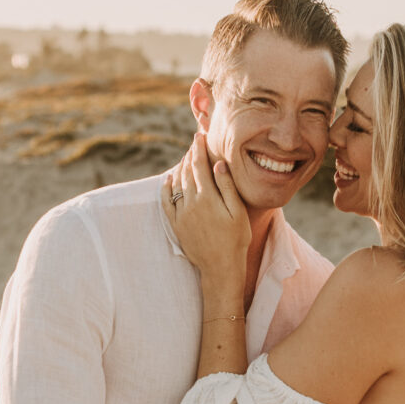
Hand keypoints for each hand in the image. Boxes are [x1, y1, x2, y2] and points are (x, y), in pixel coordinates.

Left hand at [162, 131, 248, 281]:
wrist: (220, 267)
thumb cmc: (236, 240)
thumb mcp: (238, 212)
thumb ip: (227, 186)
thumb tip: (218, 164)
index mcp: (208, 197)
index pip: (200, 165)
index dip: (199, 149)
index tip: (199, 136)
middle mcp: (191, 203)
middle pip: (187, 171)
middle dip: (190, 154)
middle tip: (194, 142)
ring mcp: (181, 214)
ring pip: (177, 183)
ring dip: (180, 167)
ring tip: (186, 157)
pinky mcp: (176, 224)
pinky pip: (166, 201)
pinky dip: (166, 187)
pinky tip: (168, 179)